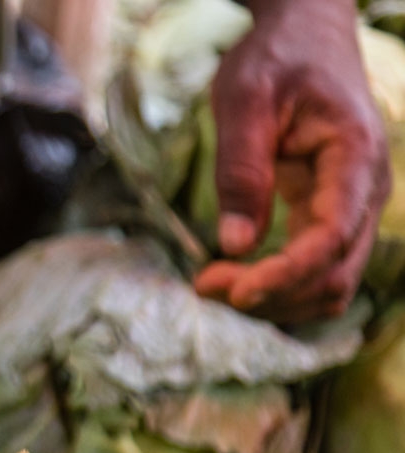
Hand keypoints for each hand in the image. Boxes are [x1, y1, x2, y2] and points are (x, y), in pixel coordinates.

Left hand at [194, 0, 391, 322]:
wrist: (306, 37)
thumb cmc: (276, 58)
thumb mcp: (244, 99)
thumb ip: (241, 169)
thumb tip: (236, 245)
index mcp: (354, 157)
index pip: (332, 236)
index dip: (286, 273)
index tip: (234, 290)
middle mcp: (367, 191)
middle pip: (335, 274)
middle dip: (272, 293)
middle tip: (203, 283)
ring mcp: (355, 208)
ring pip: (330, 283)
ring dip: (275, 298)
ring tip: (211, 281)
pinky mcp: (332, 215)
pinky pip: (316, 268)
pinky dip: (278, 285)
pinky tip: (232, 276)